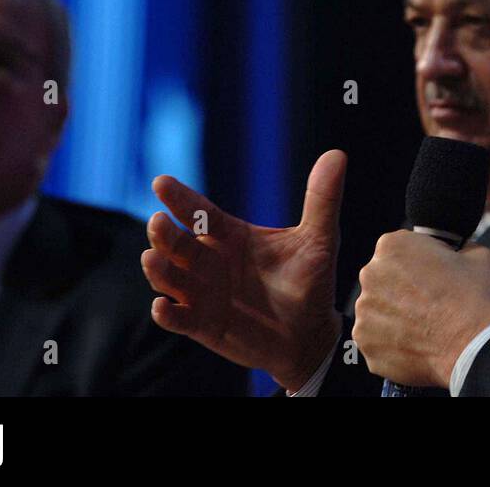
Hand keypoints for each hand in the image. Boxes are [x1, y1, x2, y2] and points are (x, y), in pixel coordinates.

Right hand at [141, 150, 345, 390]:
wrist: (310, 334)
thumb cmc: (310, 282)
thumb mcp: (319, 240)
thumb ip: (321, 200)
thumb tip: (337, 154)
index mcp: (231, 235)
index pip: (201, 213)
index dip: (181, 198)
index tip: (161, 181)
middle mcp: (210, 261)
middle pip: (179, 243)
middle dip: (165, 233)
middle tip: (157, 221)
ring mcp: (203, 293)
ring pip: (171, 278)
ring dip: (159, 270)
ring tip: (152, 258)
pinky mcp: (203, 325)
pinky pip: (180, 319)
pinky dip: (168, 314)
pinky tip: (162, 307)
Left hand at [352, 231, 489, 387]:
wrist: (472, 347)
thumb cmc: (475, 299)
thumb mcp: (478, 255)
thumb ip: (458, 248)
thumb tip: (457, 253)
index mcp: (392, 246)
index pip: (400, 250)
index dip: (420, 263)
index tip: (433, 277)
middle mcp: (371, 274)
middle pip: (384, 279)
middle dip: (402, 289)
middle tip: (429, 304)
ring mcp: (364, 311)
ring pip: (378, 311)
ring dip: (396, 317)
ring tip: (424, 327)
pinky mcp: (366, 343)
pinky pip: (377, 340)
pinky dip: (393, 343)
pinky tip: (416, 344)